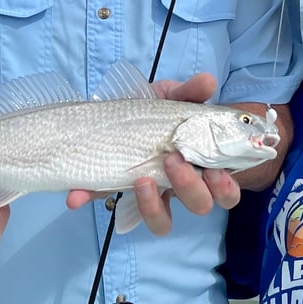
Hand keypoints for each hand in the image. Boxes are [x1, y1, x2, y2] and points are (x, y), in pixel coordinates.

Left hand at [65, 71, 239, 235]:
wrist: (126, 109)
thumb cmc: (161, 111)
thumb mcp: (174, 97)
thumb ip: (191, 91)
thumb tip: (207, 81)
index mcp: (202, 165)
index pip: (225, 191)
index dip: (224, 189)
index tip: (213, 171)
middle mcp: (179, 185)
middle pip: (198, 206)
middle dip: (189, 188)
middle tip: (172, 160)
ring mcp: (150, 192)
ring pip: (161, 222)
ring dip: (152, 207)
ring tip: (141, 180)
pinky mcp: (117, 188)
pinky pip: (104, 201)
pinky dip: (90, 196)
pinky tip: (77, 194)